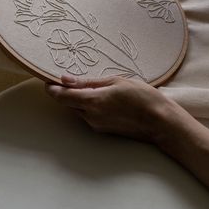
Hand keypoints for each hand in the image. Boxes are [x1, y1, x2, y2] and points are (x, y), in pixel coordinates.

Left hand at [46, 75, 168, 141]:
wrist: (160, 121)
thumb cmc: (141, 96)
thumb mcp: (115, 81)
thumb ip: (87, 82)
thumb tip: (65, 79)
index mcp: (92, 101)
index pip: (61, 96)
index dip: (51, 88)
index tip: (49, 80)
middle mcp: (90, 116)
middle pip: (67, 103)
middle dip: (66, 92)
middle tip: (72, 79)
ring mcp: (96, 125)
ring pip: (78, 109)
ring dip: (79, 99)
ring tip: (95, 86)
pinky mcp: (103, 130)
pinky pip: (88, 115)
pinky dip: (89, 106)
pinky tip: (104, 98)